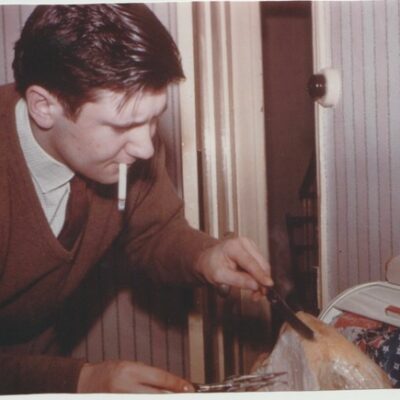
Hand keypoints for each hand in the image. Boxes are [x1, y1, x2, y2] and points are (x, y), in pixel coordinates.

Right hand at [77, 360, 193, 392]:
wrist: (85, 384)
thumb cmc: (110, 373)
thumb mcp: (130, 367)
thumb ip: (150, 377)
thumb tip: (173, 386)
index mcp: (129, 371)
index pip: (160, 378)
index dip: (177, 384)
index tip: (189, 388)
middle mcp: (124, 387)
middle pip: (157, 396)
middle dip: (173, 396)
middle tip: (184, 395)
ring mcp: (119, 398)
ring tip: (170, 396)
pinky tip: (156, 399)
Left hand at [195, 236, 272, 300]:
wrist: (209, 259)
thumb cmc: (211, 265)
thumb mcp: (220, 276)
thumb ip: (238, 280)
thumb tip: (255, 285)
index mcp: (233, 246)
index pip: (250, 262)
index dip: (260, 274)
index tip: (268, 284)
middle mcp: (244, 243)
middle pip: (261, 263)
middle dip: (262, 281)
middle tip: (259, 295)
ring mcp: (250, 245)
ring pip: (263, 265)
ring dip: (261, 281)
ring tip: (255, 293)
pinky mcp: (253, 250)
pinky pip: (261, 265)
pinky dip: (259, 277)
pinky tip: (254, 284)